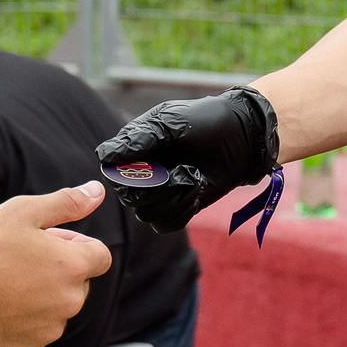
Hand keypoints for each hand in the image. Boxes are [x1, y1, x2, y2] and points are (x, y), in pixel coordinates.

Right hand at [0, 183, 112, 346]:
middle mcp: (69, 302)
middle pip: (78, 283)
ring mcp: (49, 329)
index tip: (48, 241)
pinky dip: (22, 321)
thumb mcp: (23, 211)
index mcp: (72, 266)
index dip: (75, 244)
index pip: (99, 256)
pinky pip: (34, 331)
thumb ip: (67, 203)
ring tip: (3, 282)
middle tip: (19, 258)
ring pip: (55, 308)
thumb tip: (97, 193)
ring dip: (40, 296)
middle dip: (57, 270)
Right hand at [94, 89, 278, 232]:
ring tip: (194, 179)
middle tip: (183, 170)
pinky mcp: (176, 207)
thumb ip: (138, 139)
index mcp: (133, 147)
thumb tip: (102, 156)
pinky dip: (182, 212)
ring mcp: (159, 191)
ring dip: (174, 200)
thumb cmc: (206, 122)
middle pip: (128, 198)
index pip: (112, 172)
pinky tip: (196, 192)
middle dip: (158, 188)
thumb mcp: (171, 123)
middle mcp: (141, 172)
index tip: (154, 166)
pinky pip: (165, 224)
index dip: (129, 176)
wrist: (243, 138)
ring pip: (146, 214)